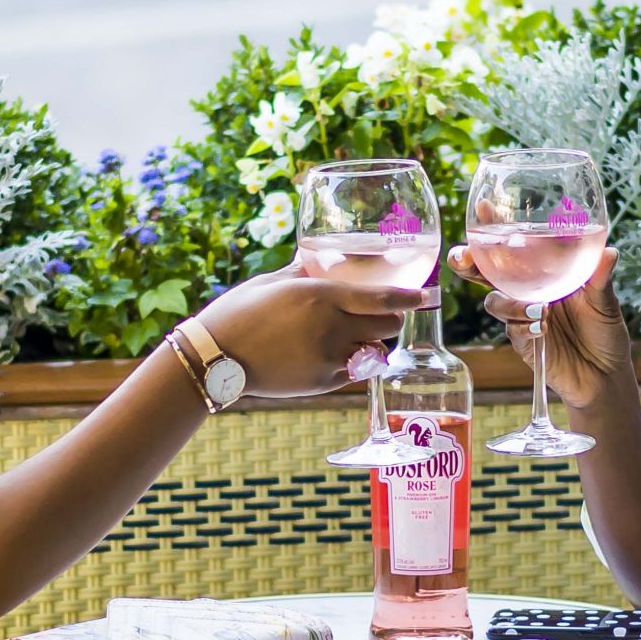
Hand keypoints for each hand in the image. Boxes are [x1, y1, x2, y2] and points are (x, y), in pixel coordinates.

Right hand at [200, 269, 418, 401]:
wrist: (213, 359)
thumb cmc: (236, 313)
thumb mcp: (271, 282)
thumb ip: (301, 271)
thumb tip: (314, 256)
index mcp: (321, 296)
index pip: (383, 298)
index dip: (411, 297)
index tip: (428, 295)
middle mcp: (331, 328)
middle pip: (387, 327)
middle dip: (390, 319)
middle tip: (383, 314)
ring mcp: (329, 359)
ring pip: (375, 352)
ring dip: (372, 343)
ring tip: (354, 337)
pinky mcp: (322, 383)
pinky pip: (353, 372)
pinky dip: (351, 363)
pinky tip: (331, 355)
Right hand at [449, 240, 636, 411]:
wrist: (604, 377)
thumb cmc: (605, 332)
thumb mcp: (606, 302)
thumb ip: (600, 278)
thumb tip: (609, 252)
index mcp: (545, 272)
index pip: (515, 246)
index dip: (496, 227)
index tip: (484, 208)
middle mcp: (528, 290)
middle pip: (487, 271)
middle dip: (469, 261)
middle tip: (465, 257)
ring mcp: (521, 315)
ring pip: (494, 300)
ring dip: (508, 301)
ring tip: (537, 308)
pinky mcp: (522, 341)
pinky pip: (511, 329)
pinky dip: (523, 325)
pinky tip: (541, 327)